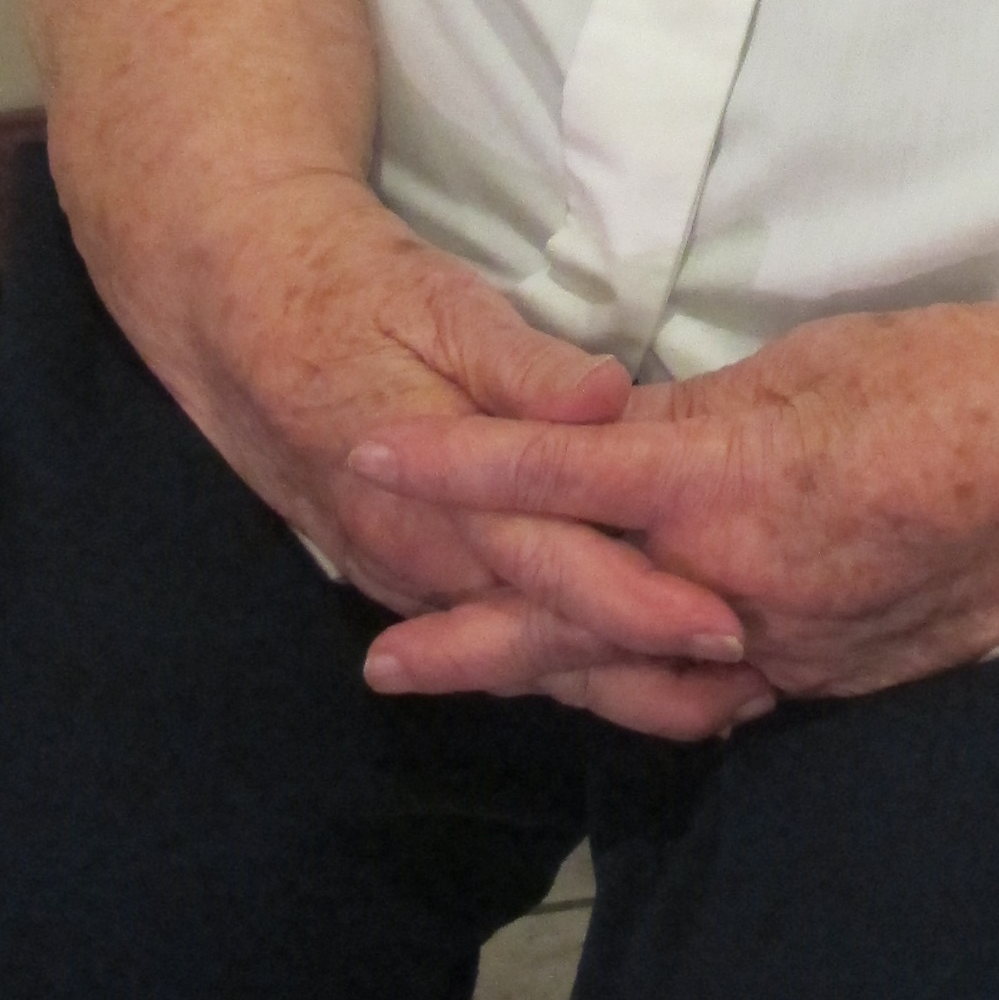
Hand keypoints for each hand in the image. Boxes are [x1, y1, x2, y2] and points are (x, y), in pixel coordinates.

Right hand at [100, 168, 769, 724]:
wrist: (243, 321)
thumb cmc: (355, 296)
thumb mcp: (440, 305)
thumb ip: (525, 366)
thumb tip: (607, 397)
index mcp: (439, 496)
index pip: (557, 568)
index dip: (643, 603)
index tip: (727, 627)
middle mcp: (424, 560)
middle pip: (549, 639)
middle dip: (648, 675)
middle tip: (754, 690)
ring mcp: (410, 580)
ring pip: (522, 654)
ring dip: (615, 684)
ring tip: (718, 703)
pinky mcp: (408, 578)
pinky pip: (494, 637)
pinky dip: (563, 662)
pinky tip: (623, 672)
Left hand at [349, 297, 998, 731]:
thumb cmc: (954, 379)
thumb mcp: (806, 364)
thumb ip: (697, 420)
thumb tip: (615, 441)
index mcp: (731, 480)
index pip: (559, 478)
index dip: (458, 469)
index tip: (371, 456)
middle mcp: (740, 583)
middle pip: (573, 612)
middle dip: (468, 631)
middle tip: (376, 653)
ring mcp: (784, 646)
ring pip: (633, 666)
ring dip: (537, 671)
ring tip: (450, 675)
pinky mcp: (824, 677)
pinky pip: (710, 688)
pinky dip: (642, 685)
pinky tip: (600, 687)